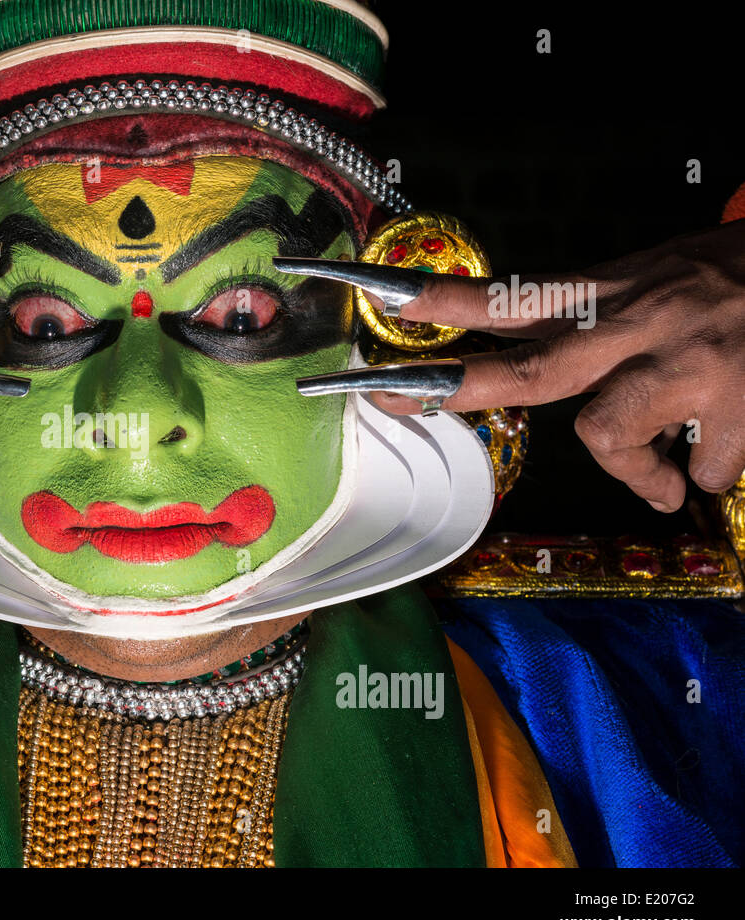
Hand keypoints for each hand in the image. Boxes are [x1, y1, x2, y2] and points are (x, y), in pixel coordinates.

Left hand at [370, 219, 744, 511]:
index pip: (512, 294)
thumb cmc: (735, 279)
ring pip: (607, 433)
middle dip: (460, 386)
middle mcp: (641, 324)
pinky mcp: (739, 410)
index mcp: (617, 291)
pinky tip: (723, 454)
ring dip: (629, 467)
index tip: (375, 303)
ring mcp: (688, 368)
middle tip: (400, 393)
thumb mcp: (657, 277)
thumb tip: (539, 371)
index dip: (441, 303)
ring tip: (662, 472)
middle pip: (533, 367)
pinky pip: (698, 471)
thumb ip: (596, 319)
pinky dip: (702, 477)